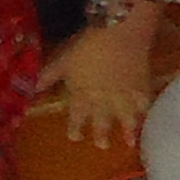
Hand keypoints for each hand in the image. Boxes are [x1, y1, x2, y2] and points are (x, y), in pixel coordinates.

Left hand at [38, 19, 158, 144]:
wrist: (120, 33)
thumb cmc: (87, 46)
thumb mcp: (63, 60)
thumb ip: (49, 76)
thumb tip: (32, 88)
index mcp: (82, 95)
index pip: (77, 117)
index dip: (75, 128)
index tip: (74, 138)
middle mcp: (103, 101)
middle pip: (102, 121)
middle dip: (101, 134)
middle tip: (102, 146)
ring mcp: (124, 95)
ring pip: (126, 117)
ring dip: (128, 131)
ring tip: (130, 143)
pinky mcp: (142, 86)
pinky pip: (144, 103)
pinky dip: (145, 111)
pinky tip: (148, 117)